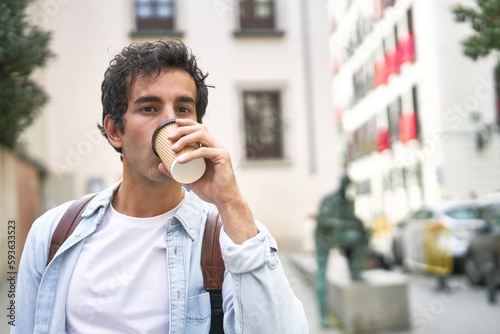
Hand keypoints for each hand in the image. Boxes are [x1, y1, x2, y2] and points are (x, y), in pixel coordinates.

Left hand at [159, 118, 257, 242]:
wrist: (223, 200)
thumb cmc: (210, 189)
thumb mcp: (188, 179)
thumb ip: (175, 172)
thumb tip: (159, 165)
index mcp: (210, 147)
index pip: (199, 129)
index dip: (187, 123)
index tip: (174, 123)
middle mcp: (216, 146)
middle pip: (199, 129)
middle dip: (183, 130)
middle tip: (169, 137)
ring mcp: (220, 150)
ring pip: (202, 136)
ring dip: (185, 139)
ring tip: (173, 148)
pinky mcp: (223, 157)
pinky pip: (205, 151)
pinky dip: (191, 155)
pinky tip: (181, 160)